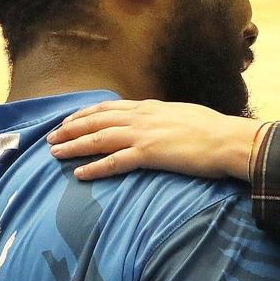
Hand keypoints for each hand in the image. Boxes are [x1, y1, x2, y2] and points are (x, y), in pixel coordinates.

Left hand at [48, 100, 260, 181]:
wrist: (229, 140)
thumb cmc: (215, 131)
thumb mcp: (184, 117)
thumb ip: (165, 120)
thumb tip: (158, 125)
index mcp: (151, 107)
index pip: (110, 108)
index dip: (85, 114)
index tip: (69, 120)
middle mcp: (143, 117)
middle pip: (97, 120)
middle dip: (71, 128)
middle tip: (51, 137)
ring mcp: (145, 135)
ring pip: (99, 138)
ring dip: (74, 145)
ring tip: (54, 152)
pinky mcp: (150, 154)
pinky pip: (115, 161)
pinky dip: (95, 167)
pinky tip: (79, 173)